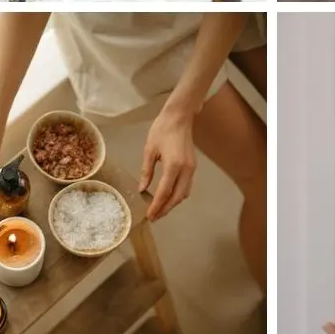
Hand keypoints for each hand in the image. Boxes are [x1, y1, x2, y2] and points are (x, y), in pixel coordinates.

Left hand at [139, 106, 196, 220]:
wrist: (179, 116)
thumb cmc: (162, 130)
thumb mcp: (149, 150)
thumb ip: (147, 172)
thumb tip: (142, 189)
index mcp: (174, 166)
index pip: (164, 192)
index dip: (157, 206)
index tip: (149, 216)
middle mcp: (186, 170)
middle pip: (177, 197)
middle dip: (166, 209)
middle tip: (154, 217)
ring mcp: (192, 169)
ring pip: (184, 193)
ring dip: (173, 204)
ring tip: (159, 209)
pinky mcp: (193, 166)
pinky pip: (187, 186)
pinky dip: (178, 195)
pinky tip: (168, 196)